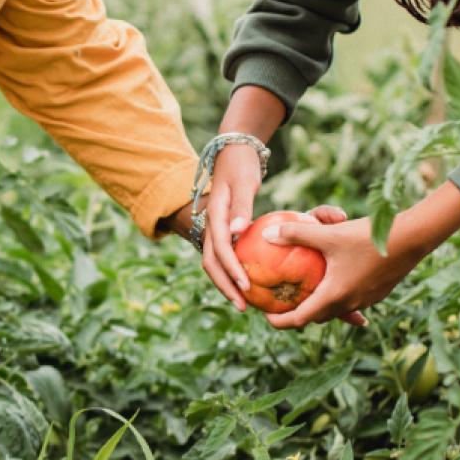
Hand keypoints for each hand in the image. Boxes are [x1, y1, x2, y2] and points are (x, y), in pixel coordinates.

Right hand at [199, 145, 349, 312]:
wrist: (232, 153)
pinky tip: (249, 283)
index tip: (246, 287)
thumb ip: (241, 207)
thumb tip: (237, 232)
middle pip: (211, 263)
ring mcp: (214, 230)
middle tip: (243, 306)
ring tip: (244, 302)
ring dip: (226, 283)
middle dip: (225, 286)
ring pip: (214, 263)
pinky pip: (223, 256)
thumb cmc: (242, 166)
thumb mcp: (244, 183)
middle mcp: (210, 226)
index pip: (219, 249)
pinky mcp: (222, 231)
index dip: (231, 270)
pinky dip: (232, 273)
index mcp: (215, 216)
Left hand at [256, 183, 459, 327]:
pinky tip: (337, 281)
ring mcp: (366, 299)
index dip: (280, 321)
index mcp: (333, 296)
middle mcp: (349, 303)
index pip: (299, 319)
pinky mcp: (378, 292)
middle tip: (283, 301)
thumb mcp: (328, 234)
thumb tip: (267, 233)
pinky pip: (352, 300)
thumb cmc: (367, 237)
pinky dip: (339, 296)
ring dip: (320, 304)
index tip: (266, 316)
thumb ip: (296, 233)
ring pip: (336, 309)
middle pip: (317, 316)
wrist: (412, 238)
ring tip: (307, 291)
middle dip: (298, 313)